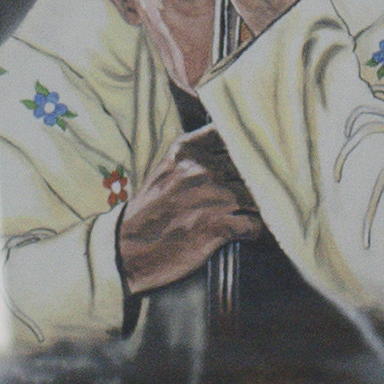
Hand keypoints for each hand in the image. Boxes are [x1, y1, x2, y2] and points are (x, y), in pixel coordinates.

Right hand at [108, 140, 262, 293]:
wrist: (127, 249)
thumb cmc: (148, 212)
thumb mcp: (165, 170)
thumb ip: (194, 157)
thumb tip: (230, 152)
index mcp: (186, 151)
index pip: (229, 134)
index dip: (246, 144)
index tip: (251, 154)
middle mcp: (201, 169)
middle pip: (249, 167)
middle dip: (254, 181)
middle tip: (254, 193)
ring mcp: (213, 197)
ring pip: (256, 195)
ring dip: (256, 207)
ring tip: (248, 214)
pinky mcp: (220, 226)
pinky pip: (255, 224)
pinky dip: (253, 230)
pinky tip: (243, 233)